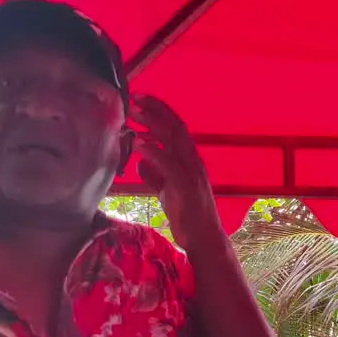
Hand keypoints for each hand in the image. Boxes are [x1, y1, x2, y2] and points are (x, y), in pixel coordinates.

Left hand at [131, 95, 219, 248]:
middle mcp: (193, 161)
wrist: (204, 240)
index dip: (160, 111)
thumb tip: (140, 162)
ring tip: (133, 113)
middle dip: (155, 110)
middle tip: (135, 96)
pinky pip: (169, 164)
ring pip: (173, 140)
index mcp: (190, 160)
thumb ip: (156, 175)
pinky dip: (153, 151)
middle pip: (175, 127)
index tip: (141, 98)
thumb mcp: (168, 191)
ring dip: (152, 124)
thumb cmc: (187, 216)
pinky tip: (138, 143)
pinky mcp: (186, 186)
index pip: (176, 128)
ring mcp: (192, 172)